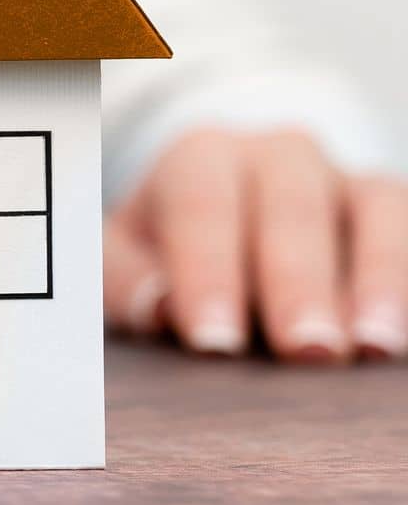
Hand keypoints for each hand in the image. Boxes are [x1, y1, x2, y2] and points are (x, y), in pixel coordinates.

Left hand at [103, 128, 407, 362]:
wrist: (221, 218)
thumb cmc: (165, 250)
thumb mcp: (125, 256)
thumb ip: (126, 279)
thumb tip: (158, 308)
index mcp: (200, 158)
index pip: (201, 206)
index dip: (208, 274)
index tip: (214, 342)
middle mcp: (278, 155)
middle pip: (291, 207)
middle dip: (296, 282)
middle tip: (303, 349)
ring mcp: (343, 178)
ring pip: (371, 211)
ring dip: (376, 278)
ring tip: (372, 346)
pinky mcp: (388, 207)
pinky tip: (401, 334)